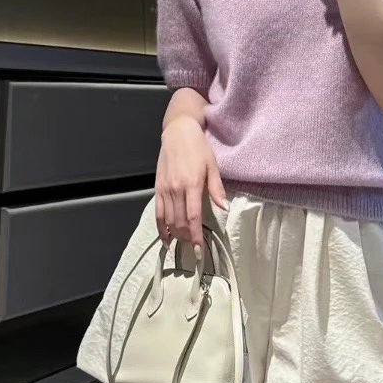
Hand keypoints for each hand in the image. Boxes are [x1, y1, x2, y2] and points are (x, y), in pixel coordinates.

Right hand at [155, 113, 226, 257]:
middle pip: (180, 222)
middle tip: (195, 248)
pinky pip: (158, 213)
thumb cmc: (198, 148)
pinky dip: (161, 228)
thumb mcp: (212, 166)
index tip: (199, 250)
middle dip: (187, 238)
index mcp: (192, 184)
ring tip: (183, 244)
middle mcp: (176, 189)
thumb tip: (224, 208)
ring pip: (168, 220)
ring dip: (176, 235)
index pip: (193, 217)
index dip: (196, 236)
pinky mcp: (158, 188)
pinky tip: (166, 238)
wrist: (178, 132)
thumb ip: (217, 189)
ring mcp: (165, 189)